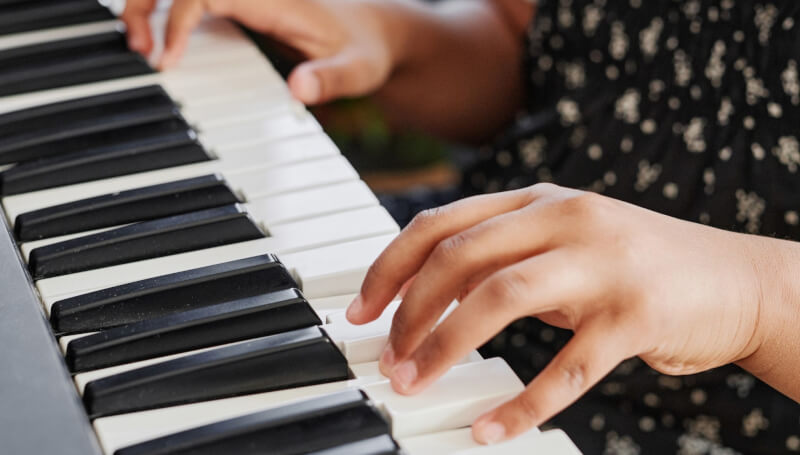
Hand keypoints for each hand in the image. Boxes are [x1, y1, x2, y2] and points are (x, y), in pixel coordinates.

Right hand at [121, 0, 397, 103]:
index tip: (168, 60)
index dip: (179, 19)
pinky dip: (170, 17)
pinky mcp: (243, 6)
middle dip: (146, 3)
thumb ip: (330, 80)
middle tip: (136, 47)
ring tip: (139, 46)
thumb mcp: (358, 70)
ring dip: (150, 6)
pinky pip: (196, 2)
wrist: (376, 33)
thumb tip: (299, 91)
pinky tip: (161, 44)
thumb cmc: (365, 48)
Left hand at [347, 183, 768, 443]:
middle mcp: (567, 220)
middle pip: (460, 257)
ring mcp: (604, 264)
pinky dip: (523, 403)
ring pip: (501, 299)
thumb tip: (425, 294)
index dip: (389, 268)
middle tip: (387, 359)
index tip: (359, 311)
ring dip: (446, 347)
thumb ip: (504, 258)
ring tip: (416, 384)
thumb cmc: (634, 264)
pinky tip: (491, 429)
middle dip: (409, 312)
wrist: (734, 280)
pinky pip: (568, 367)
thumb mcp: (564, 244)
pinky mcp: (638, 315)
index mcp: (539, 201)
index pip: (442, 225)